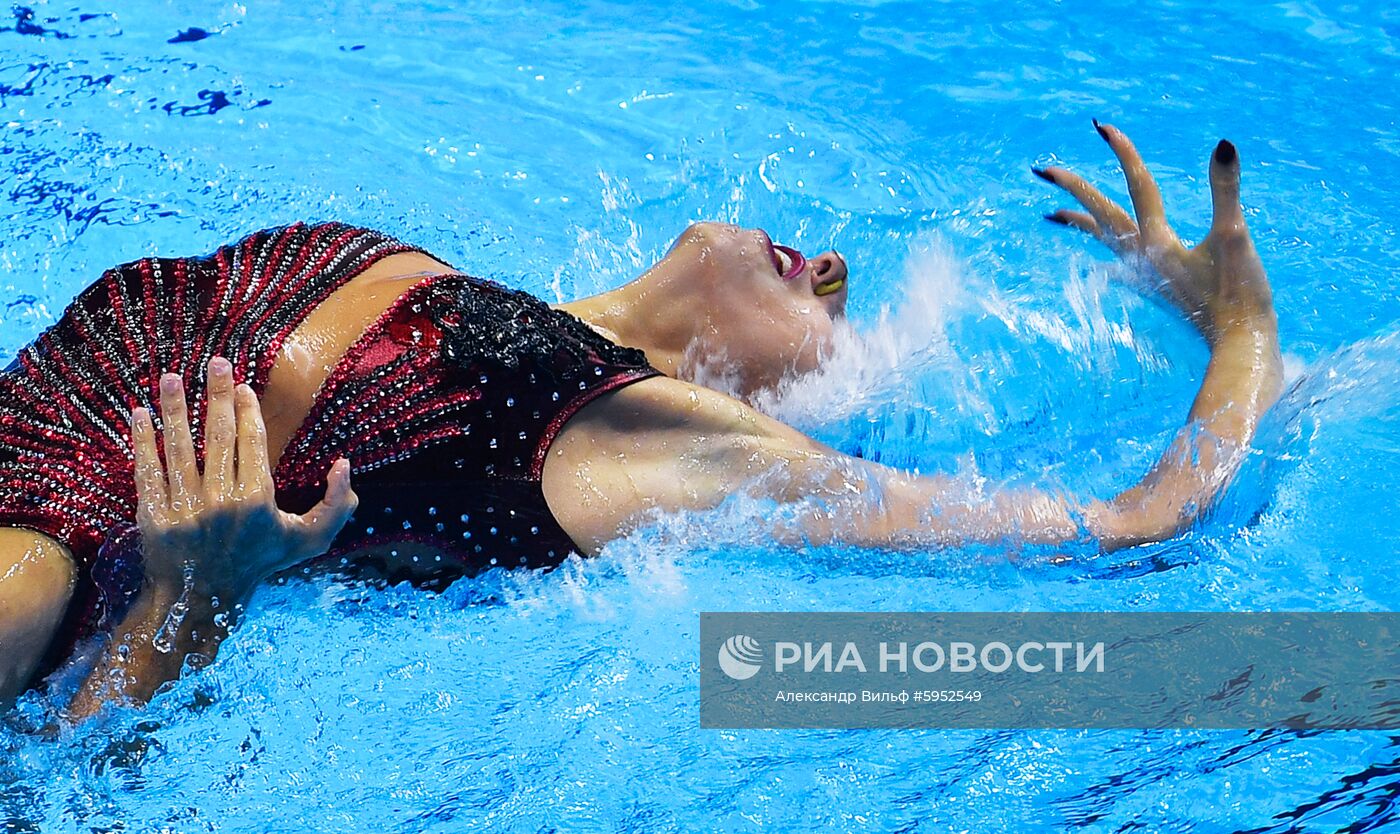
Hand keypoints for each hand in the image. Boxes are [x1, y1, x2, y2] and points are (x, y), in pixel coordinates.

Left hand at [131, 356, 357, 600]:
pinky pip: (147, 470)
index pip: (251, 442)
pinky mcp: (154, 515)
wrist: (202, 600)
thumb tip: (344, 464)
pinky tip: (140, 414)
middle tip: (215, 362)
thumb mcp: (308, 540)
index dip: (247, 409)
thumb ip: (336, 504)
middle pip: (217, 435)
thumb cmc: (259, 564)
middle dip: (216, 394)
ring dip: (174, 408)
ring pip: (179, 447)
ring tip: (170, 377)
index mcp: (257, 500)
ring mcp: (184, 507)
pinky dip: (143, 440)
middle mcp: (220, 500)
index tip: (242, 385)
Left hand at [1035, 121, 1274, 341]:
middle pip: (1100, 214)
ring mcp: (1145, 276)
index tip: (1100, 127)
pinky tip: (1097, 268)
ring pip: (1103, 240)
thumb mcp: (1235, 237)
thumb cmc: (1240, 296)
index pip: (1137, 185)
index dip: (1122, 153)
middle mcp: (1143, 257)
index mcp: (1159, 241)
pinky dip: (1103, 259)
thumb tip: (1222, 145)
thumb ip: (1226, 190)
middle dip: (1073, 189)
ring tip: (1052, 214)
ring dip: (1079, 223)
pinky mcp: (1154, 291)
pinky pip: (1117, 267)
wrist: (1239, 346)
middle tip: (1042, 170)